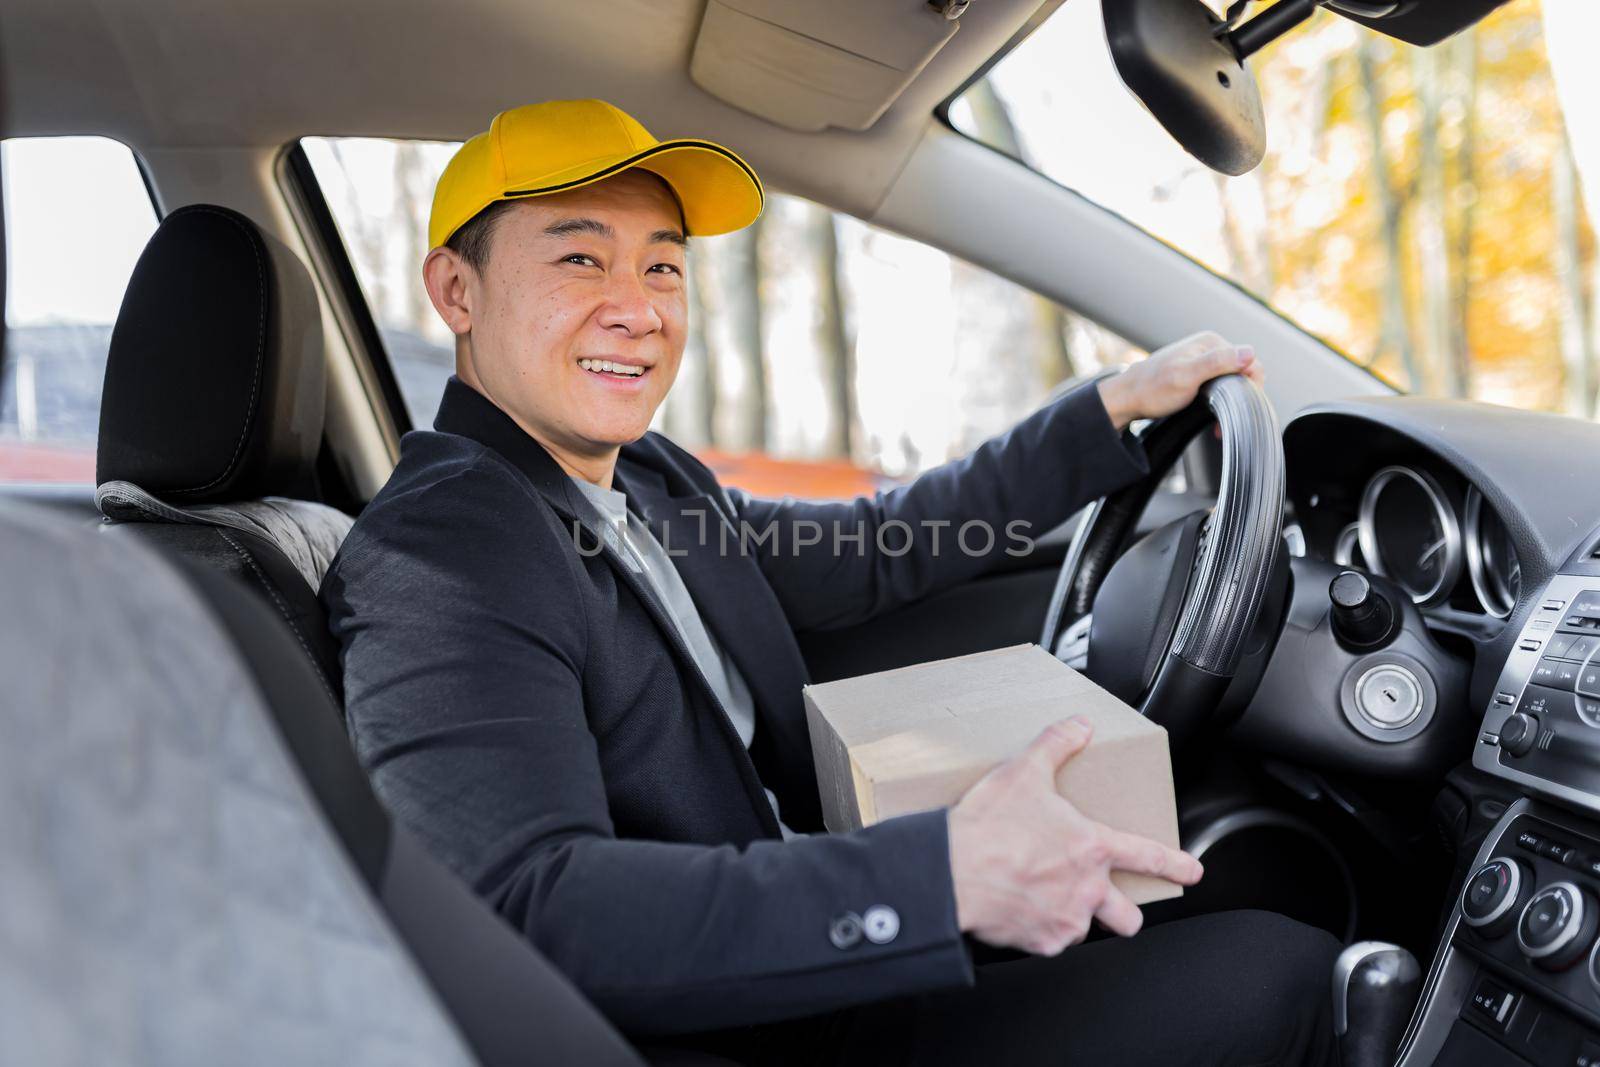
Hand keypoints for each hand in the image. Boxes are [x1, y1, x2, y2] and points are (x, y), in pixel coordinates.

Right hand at [946, 717, 1202, 954]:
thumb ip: (1056, 745)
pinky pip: (1050, 942)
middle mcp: (1087, 888)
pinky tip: (1018, 908)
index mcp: (1091, 847)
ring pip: (1085, 929)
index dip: (1176, 864)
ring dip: (1073, 917)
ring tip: (1044, 898)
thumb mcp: (1023, 771)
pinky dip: (1039, 929)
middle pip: (1127, 917)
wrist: (950, 872)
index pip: (1147, 856)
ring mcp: (1065, 919)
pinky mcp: (1040, 942)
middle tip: (1107, 904)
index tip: (1192, 872)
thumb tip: (1079, 726)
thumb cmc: (987, 826)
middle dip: (1123, 913)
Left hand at [1097, 331, 1262, 431]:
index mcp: (1211, 342)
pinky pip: (1220, 386)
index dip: (1250, 386)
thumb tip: (1249, 352)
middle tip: (1225, 421)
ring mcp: (1203, 360)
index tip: (1241, 408)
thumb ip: (1217, 363)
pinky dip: (1220, 403)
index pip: (1249, 360)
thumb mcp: (1186, 377)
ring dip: (1231, 403)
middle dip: (1240, 398)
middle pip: (1242, 372)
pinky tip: (1212, 417)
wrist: (1127, 399)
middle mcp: (1209, 348)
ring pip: (1232, 382)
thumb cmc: (1151, 389)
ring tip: (1218, 424)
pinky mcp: (1198, 374)